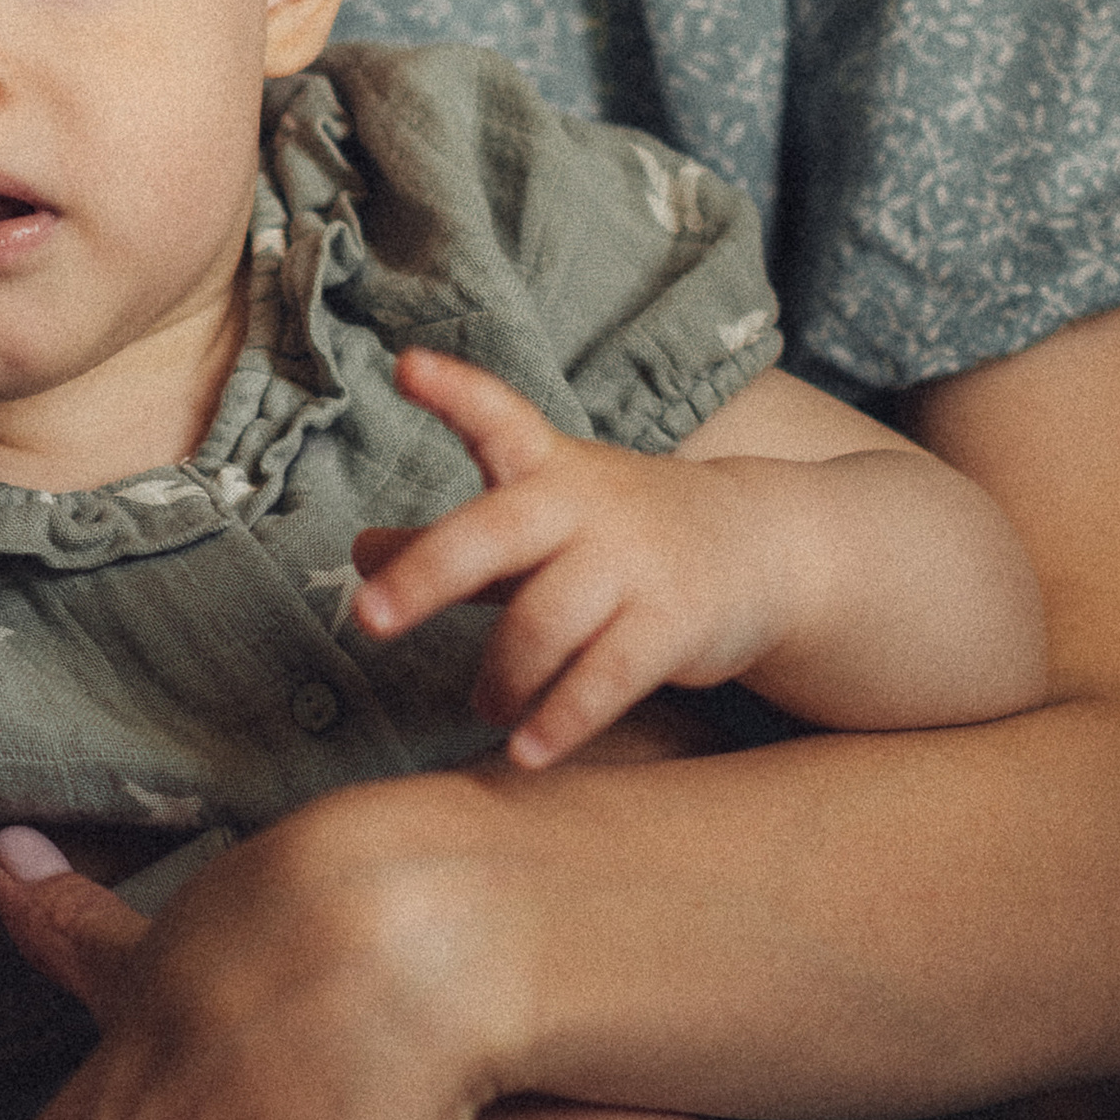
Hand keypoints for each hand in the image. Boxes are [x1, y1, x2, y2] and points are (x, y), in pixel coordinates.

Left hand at [351, 349, 801, 764]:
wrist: (762, 546)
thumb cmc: (619, 532)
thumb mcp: (536, 517)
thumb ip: (451, 538)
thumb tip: (358, 550)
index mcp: (547, 467)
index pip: (499, 417)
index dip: (453, 393)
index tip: (406, 367)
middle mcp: (585, 506)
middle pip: (497, 532)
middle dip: (429, 572)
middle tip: (367, 617)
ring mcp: (632, 564)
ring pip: (543, 623)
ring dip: (500, 677)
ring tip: (487, 704)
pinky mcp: (673, 624)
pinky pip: (606, 679)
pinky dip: (560, 721)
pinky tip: (527, 752)